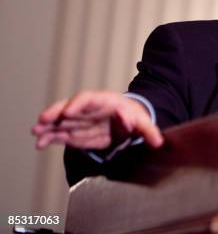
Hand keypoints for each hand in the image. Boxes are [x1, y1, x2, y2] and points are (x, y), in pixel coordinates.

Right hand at [32, 91, 163, 149]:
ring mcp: (79, 119)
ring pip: (60, 119)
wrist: (127, 122)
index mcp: (104, 101)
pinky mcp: (74, 131)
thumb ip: (149, 131)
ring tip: (36, 132)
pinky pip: (58, 132)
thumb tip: (157, 141)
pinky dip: (49, 137)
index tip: (68, 112)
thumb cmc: (135, 119)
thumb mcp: (144, 123)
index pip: (88, 98)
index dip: (77, 104)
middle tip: (43, 120)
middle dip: (56, 112)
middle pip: (68, 106)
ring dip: (47, 125)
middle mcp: (88, 108)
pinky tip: (40, 144)